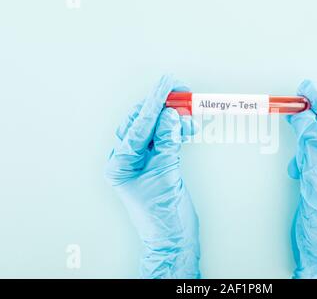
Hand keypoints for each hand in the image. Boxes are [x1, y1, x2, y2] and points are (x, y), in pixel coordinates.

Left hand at [105, 75, 199, 278]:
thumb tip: (169, 115)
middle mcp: (127, 159)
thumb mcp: (165, 174)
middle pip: (142, 122)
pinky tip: (189, 126)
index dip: (154, 104)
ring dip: (173, 119)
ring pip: (155, 128)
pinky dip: (178, 131)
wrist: (173, 238)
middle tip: (181, 92)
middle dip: (162, 106)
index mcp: (120, 163)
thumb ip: (167, 142)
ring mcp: (142, 161)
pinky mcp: (157, 162)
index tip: (167, 85)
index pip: (137, 126)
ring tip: (190, 114)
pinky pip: (166, 139)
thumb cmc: (162, 215)